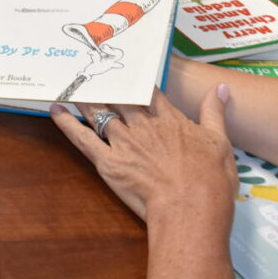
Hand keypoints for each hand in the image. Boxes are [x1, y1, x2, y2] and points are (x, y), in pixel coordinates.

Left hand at [50, 86, 237, 224]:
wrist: (191, 208)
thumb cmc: (210, 181)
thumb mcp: (221, 143)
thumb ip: (214, 113)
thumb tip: (220, 88)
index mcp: (171, 120)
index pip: (150, 94)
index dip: (136, 81)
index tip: (126, 70)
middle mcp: (144, 126)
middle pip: (121, 99)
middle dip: (107, 85)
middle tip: (92, 70)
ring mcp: (125, 143)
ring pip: (100, 113)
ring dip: (85, 98)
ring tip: (72, 85)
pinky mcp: (109, 163)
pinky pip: (83, 140)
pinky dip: (68, 125)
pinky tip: (57, 111)